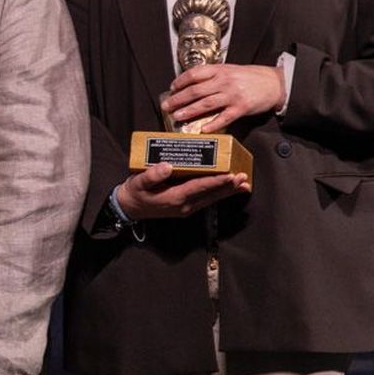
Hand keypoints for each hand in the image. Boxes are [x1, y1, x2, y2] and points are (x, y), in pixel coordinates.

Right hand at [115, 162, 249, 219]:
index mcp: (174, 197)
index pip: (199, 187)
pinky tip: (228, 189)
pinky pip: (207, 200)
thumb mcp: (138, 182)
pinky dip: (219, 194)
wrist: (129, 208)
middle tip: (244, 178)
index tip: (230, 175)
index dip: (216, 181)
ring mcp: (186, 208)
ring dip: (227, 191)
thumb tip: (167, 166)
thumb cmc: (135, 193)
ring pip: (211, 198)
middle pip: (211, 195)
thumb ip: (152, 175)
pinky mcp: (186, 207)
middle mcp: (184, 205)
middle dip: (228, 186)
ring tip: (243, 185)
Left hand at [161, 63, 284, 132]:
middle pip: (196, 90)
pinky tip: (203, 129)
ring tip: (178, 116)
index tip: (172, 88)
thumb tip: (192, 84)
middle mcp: (224, 81)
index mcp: (220, 70)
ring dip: (189, 111)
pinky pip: (224, 117)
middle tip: (167, 106)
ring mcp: (232, 94)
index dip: (180, 81)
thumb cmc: (250, 77)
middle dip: (179, 99)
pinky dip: (213, 123)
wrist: (274, 83)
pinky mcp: (241, 107)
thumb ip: (213, 76)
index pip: (194, 74)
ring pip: (206, 103)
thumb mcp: (230, 70)